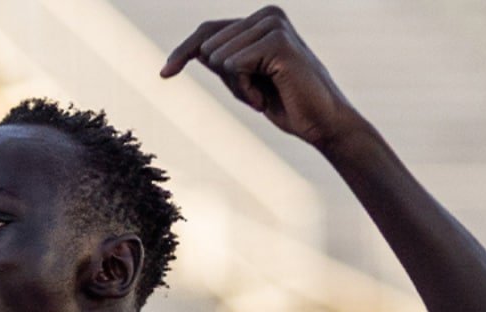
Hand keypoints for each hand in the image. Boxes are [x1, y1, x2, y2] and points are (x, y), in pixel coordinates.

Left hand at [160, 6, 359, 147]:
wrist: (321, 122)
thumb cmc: (284, 103)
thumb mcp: (245, 79)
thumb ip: (224, 60)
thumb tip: (195, 48)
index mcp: (260, 19)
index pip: (207, 31)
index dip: (182, 52)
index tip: (164, 75)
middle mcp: (267, 14)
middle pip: (209, 46)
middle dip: (227, 79)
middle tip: (258, 93)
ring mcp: (273, 25)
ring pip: (219, 58)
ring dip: (238, 86)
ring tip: (266, 93)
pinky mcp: (278, 42)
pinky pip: (233, 66)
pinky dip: (246, 89)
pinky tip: (268, 96)